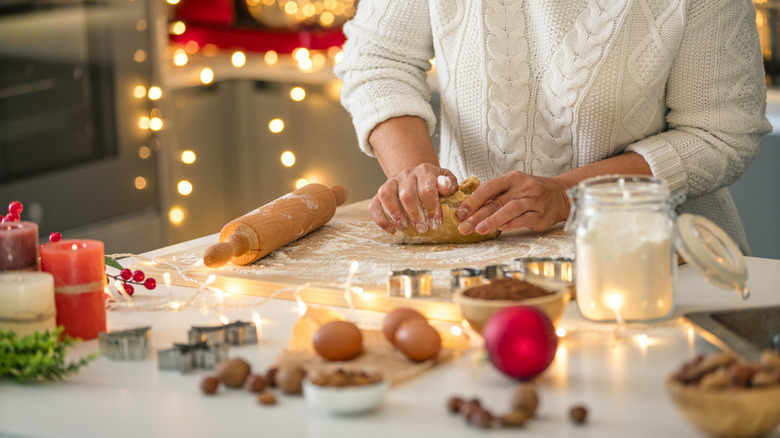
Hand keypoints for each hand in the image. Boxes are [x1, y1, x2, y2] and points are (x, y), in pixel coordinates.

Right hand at [368, 164, 457, 233]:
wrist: (419, 178)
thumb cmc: (436, 184)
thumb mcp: (448, 182)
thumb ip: (449, 184)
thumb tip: (444, 187)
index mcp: (425, 170)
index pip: (427, 188)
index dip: (431, 207)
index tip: (436, 223)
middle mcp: (406, 174)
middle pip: (407, 194)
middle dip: (415, 215)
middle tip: (423, 229)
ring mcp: (391, 181)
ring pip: (387, 195)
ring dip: (395, 214)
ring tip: (404, 228)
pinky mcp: (381, 191)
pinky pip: (374, 204)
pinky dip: (381, 219)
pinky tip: (391, 230)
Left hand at [455, 171, 570, 234]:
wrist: (560, 195)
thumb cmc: (530, 192)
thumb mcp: (513, 187)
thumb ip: (494, 196)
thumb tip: (468, 210)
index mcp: (512, 178)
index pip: (488, 188)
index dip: (473, 201)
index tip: (460, 213)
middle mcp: (523, 187)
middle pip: (497, 201)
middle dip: (478, 215)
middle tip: (464, 226)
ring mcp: (533, 200)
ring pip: (510, 209)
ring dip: (493, 220)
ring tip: (479, 229)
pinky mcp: (540, 215)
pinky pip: (524, 219)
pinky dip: (511, 224)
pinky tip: (501, 229)